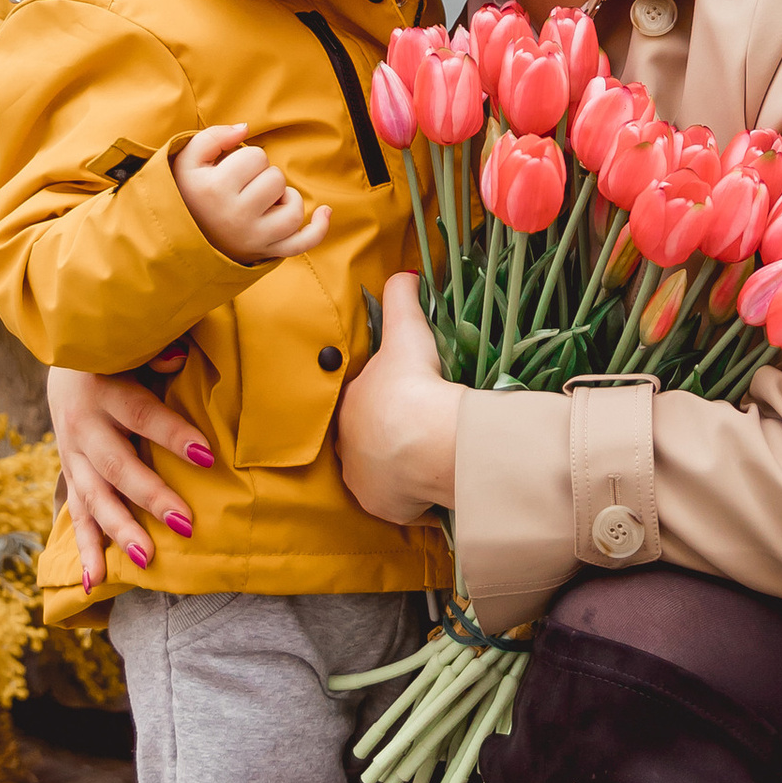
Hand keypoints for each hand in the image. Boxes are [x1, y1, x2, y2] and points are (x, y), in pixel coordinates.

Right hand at [47, 362, 213, 590]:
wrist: (65, 363)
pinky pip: (77, 517)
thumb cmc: (119, 354)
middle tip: (185, 523)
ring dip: (120, 530)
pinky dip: (86, 550)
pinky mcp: (71, 476)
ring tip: (146, 559)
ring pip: (95, 498)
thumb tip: (177, 358)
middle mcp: (84, 426)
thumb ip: (156, 352)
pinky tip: (96, 582)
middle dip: (150, 496)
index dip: (172, 434)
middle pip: (118, 466)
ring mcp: (73, 456)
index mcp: (105, 390)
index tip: (207, 455)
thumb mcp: (133, 346)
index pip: (142, 414)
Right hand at [173, 122, 332, 264]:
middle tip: (243, 187)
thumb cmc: (188, 193)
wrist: (179, 238)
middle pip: (276, 179)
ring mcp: (255, 238)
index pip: (256, 157)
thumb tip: (246, 128)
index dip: (246, 158)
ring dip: (284, 198)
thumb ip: (214, 135)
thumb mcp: (187, 159)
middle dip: (263, 176)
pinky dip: (318, 229)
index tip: (230, 171)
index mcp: (215, 190)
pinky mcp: (267, 252)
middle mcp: (236, 217)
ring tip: (264, 199)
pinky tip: (325, 212)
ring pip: (293, 208)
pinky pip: (302, 243)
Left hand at [339, 272, 457, 524]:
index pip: (360, 405)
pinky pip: (400, 504)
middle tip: (420, 434)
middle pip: (368, 443)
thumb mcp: (405, 331)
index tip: (404, 403)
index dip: (382, 403)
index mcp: (347, 408)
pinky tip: (434, 486)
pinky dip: (415, 498)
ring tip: (428, 462)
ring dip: (400, 472)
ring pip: (382, 476)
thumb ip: (401, 299)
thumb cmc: (409, 382)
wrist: (424, 437)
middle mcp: (348, 448)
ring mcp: (364, 482)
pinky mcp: (384, 508)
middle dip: (388, 440)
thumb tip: (405, 274)